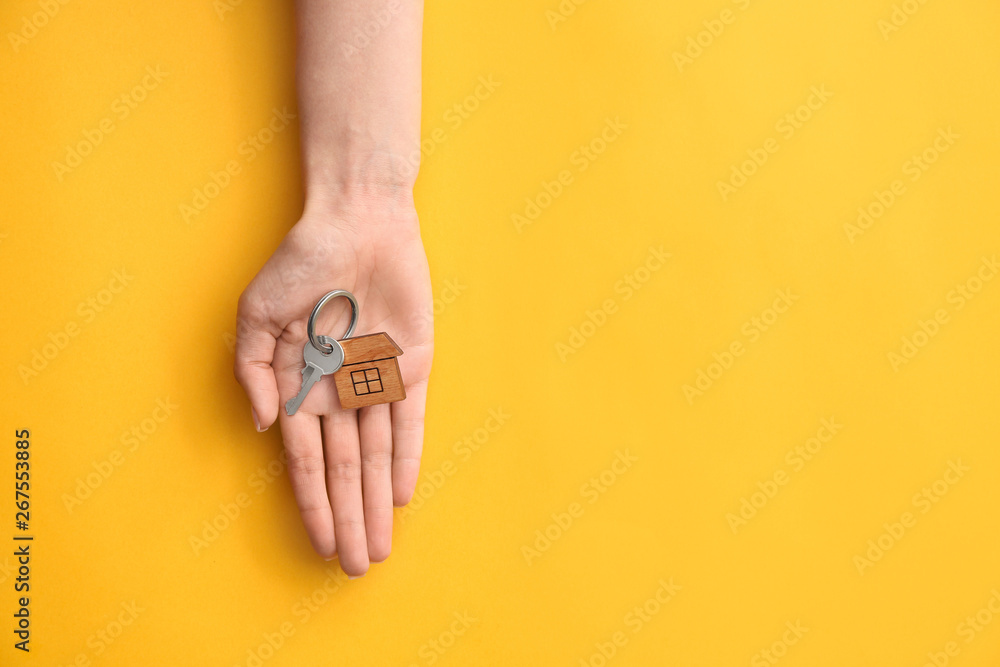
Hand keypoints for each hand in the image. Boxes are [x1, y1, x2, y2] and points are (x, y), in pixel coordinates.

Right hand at [234, 197, 432, 575]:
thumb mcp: (257, 313)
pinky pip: (410, 420)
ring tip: (377, 546)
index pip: (308, 461)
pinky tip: (402, 497)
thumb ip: (253, 370)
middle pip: (347, 470)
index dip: (314, 504)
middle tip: (354, 567)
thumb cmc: (302, 261)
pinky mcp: (411, 364)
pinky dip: (408, 457)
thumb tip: (261, 425)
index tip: (320, 544)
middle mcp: (339, 391)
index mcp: (299, 385)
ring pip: (378, 455)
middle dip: (350, 519)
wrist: (357, 219)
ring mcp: (376, 380)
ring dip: (378, 503)